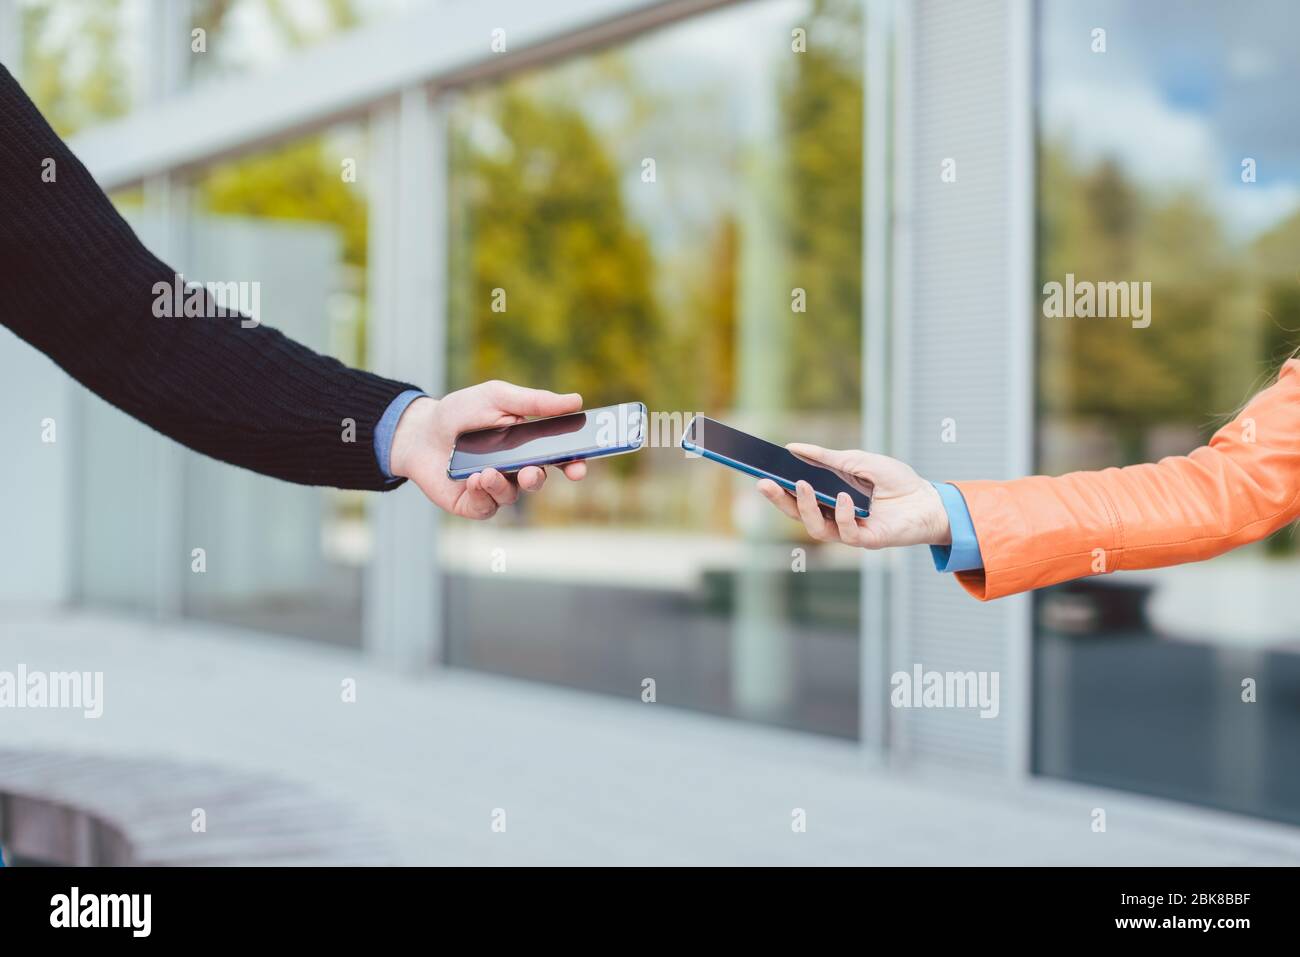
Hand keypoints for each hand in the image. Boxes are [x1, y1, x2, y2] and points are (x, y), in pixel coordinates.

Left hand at [389, 380, 586, 519]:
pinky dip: (482, 495)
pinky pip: (488, 507)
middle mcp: (515, 468)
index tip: (578, 467)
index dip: (573, 463)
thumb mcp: (497, 397)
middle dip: (538, 479)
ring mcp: (495, 488)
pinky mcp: (474, 503)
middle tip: (530, 472)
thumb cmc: (460, 412)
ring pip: (512, 496)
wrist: (419, 432)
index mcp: (527, 444)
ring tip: (485, 473)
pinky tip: (472, 480)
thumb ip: (534, 402)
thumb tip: (576, 401)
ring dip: (502, 485)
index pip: (558, 457)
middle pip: (538, 480)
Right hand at [756, 444, 949, 548]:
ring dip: (806, 507)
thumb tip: (792, 448)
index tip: (759, 474)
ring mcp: (849, 531)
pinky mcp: (867, 540)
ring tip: (803, 486)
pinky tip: (845, 498)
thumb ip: (827, 458)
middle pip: (797, 514)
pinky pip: (847, 533)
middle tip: (764, 483)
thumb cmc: (895, 481)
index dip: (777, 489)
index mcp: (828, 499)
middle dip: (778, 500)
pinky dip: (843, 514)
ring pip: (816, 528)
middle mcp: (834, 517)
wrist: (929, 499)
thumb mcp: (858, 460)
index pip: (795, 496)